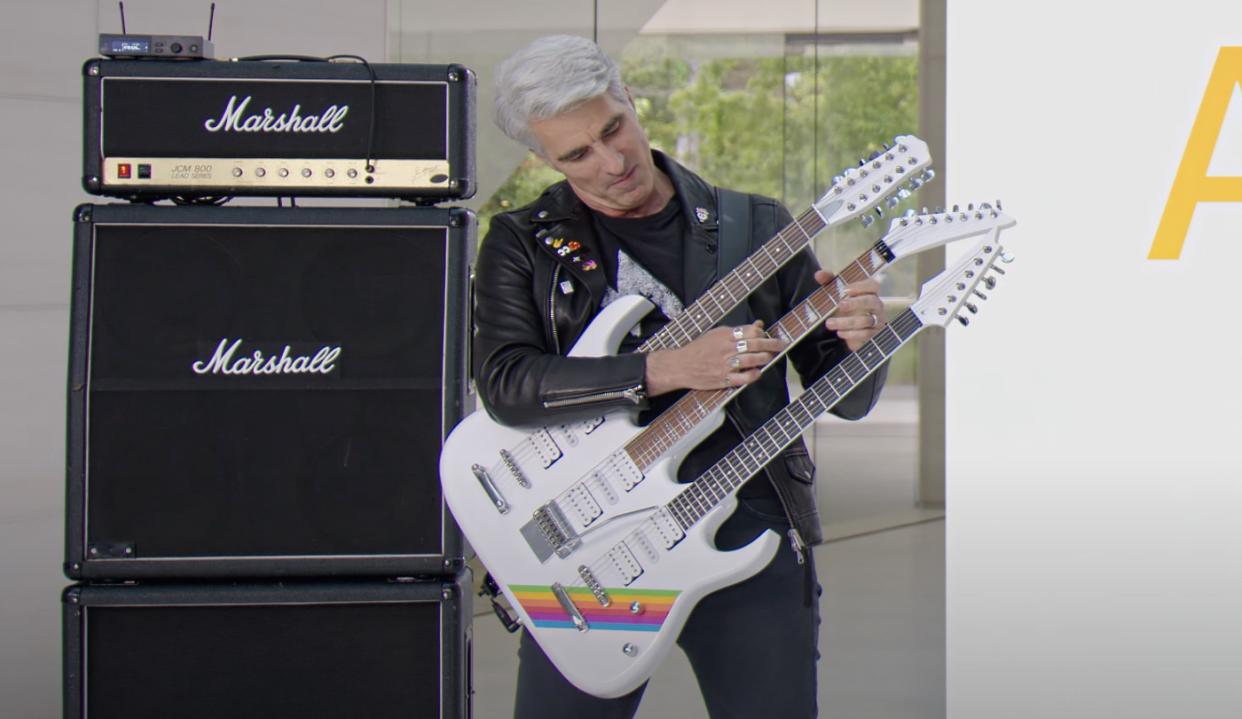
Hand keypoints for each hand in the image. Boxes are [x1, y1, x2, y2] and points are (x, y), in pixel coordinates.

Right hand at [644, 321, 786, 395]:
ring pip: (752, 360)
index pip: (750, 331)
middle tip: (781, 345)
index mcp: (725, 335)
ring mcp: (725, 365)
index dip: (763, 334)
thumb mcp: (717, 333)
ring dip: (765, 358)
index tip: (770, 336)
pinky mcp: (723, 379)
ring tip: (769, 357)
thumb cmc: (699, 348)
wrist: (681, 365)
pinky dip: (754, 375)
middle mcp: (726, 349)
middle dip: (772, 345)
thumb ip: (738, 330)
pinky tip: (758, 372)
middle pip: (755, 345)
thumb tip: (759, 325)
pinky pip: (744, 378)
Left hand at [816, 271, 885, 351]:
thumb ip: (829, 282)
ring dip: (846, 322)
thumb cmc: (846, 308)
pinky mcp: (873, 335)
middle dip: (856, 303)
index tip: (846, 290)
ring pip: (865, 320)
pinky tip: (839, 333)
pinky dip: (851, 334)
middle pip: (872, 301)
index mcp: (869, 292)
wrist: (850, 330)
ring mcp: (877, 321)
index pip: (873, 285)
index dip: (861, 286)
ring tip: (829, 323)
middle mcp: (876, 306)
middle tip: (839, 305)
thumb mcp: (836, 294)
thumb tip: (819, 274)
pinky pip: (865, 335)